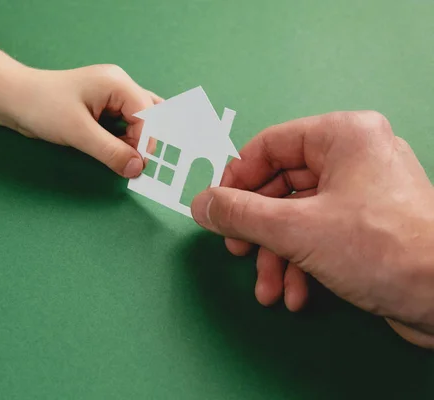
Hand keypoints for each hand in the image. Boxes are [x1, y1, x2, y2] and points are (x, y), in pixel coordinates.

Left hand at [1, 64, 161, 177]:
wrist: (12, 99)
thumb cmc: (42, 106)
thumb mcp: (78, 132)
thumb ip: (110, 151)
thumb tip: (137, 169)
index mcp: (117, 84)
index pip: (148, 114)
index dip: (147, 142)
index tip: (139, 167)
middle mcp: (118, 87)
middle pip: (150, 115)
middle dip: (146, 141)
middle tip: (138, 165)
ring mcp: (110, 97)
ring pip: (138, 122)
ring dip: (136, 143)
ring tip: (128, 162)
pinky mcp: (101, 109)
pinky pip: (123, 125)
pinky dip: (125, 142)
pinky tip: (119, 155)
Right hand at [190, 111, 433, 348]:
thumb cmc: (385, 249)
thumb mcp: (295, 229)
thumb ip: (240, 214)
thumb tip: (201, 204)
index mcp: (343, 136)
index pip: (269, 144)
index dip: (236, 178)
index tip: (217, 209)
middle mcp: (354, 157)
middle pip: (280, 185)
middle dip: (257, 229)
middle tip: (238, 250)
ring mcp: (362, 192)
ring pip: (296, 216)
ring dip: (275, 256)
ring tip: (268, 288)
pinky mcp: (367, 226)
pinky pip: (317, 235)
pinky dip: (300, 264)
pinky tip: (295, 293)